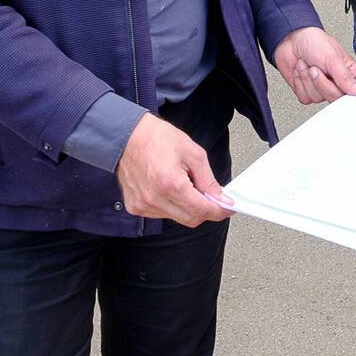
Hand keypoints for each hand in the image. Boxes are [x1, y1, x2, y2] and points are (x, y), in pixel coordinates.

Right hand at [115, 113, 232, 227]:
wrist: (128, 136)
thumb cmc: (157, 139)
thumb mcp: (193, 153)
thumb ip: (208, 180)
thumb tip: (220, 197)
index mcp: (170, 183)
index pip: (201, 210)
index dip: (219, 211)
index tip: (227, 208)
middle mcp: (154, 198)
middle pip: (191, 219)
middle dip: (205, 209)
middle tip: (210, 195)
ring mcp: (143, 205)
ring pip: (177, 218)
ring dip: (187, 207)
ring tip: (183, 183)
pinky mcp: (135, 207)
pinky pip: (161, 215)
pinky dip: (172, 205)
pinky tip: (169, 188)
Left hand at [273, 26, 355, 103]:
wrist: (292, 40)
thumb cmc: (315, 43)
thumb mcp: (333, 58)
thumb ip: (345, 78)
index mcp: (348, 74)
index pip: (351, 93)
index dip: (343, 91)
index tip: (334, 82)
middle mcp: (335, 83)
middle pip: (333, 97)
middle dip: (320, 81)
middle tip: (316, 68)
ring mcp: (320, 89)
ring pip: (316, 98)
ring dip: (307, 79)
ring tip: (308, 65)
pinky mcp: (306, 92)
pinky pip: (304, 97)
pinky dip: (299, 83)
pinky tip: (301, 71)